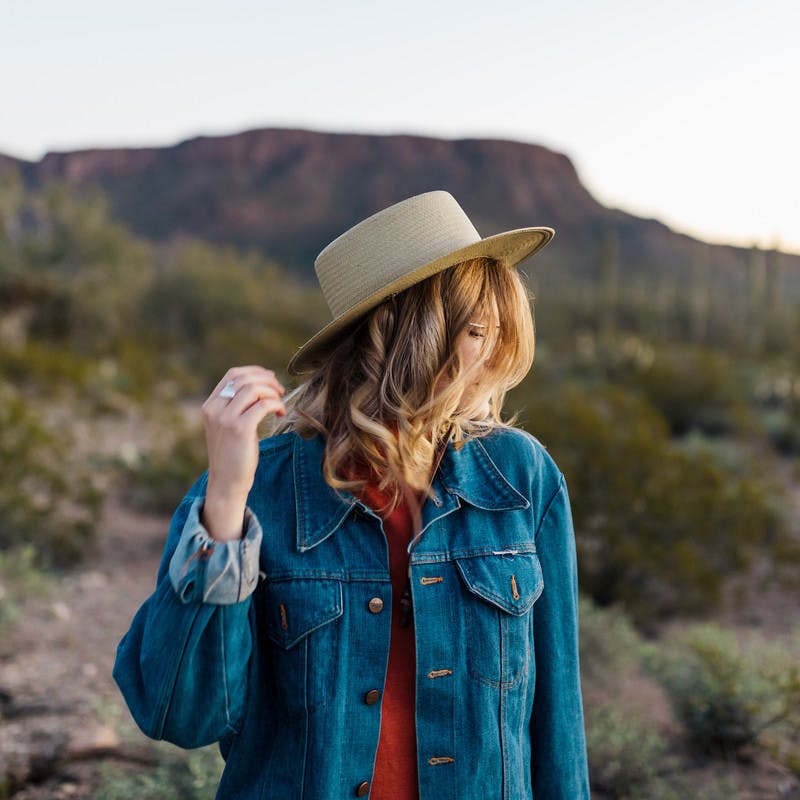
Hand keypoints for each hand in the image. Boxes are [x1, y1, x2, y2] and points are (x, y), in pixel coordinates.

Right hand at [200, 366, 285, 539]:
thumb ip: (236, 406)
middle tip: (280, 390)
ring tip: (280, 403)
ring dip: (273, 392)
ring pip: (254, 389)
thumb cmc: (233, 455)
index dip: (255, 371)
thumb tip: (261, 384)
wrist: (227, 483)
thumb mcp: (228, 426)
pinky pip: (263, 405)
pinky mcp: (240, 429)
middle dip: (268, 380)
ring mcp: (225, 418)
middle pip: (245, 379)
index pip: (233, 375)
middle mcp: (214, 409)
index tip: (271, 378)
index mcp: (210, 406)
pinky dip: (276, 405)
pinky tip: (280, 413)